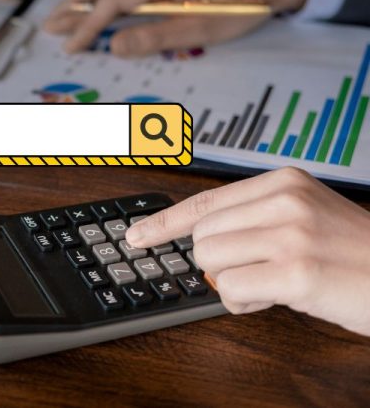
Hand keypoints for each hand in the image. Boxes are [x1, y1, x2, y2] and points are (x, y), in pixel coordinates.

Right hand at [43, 0, 309, 55]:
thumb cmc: (241, 7)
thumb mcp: (199, 31)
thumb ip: (153, 38)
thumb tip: (114, 46)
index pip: (114, 1)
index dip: (88, 26)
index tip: (70, 47)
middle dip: (74, 4)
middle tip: (50, 26)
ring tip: (64, 16)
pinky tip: (97, 6)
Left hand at [125, 167, 369, 335]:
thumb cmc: (355, 253)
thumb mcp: (307, 216)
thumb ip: (255, 219)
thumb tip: (202, 241)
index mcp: (283, 181)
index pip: (205, 201)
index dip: (164, 222)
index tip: (136, 235)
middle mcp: (284, 201)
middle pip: (202, 237)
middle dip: (219, 263)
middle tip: (257, 273)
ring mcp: (290, 235)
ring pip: (210, 261)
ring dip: (233, 283)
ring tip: (273, 284)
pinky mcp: (296, 272)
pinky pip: (231, 289)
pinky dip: (245, 302)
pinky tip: (277, 297)